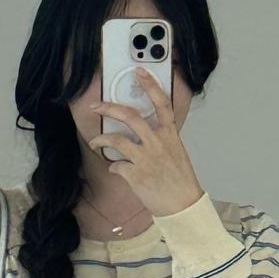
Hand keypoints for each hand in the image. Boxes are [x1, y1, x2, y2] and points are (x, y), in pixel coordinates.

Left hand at [91, 67, 203, 218]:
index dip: (150, 85)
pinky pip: (116, 166)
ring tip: (95, 142)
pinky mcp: (135, 174)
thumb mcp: (176, 153)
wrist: (183, 206)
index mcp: (170, 135)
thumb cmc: (181, 181)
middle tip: (96, 106)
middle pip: (130, 116)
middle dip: (109, 108)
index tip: (139, 72)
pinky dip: (114, 167)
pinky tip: (116, 170)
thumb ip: (162, 140)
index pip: (161, 103)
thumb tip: (144, 136)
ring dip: (101, 139)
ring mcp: (145, 158)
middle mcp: (157, 143)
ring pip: (116, 140)